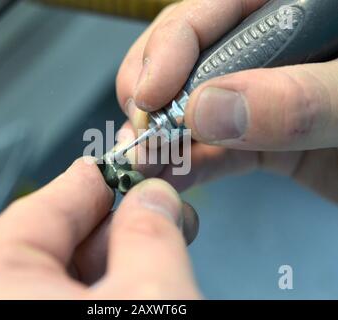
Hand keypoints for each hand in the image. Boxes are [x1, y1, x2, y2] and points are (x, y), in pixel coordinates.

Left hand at [0, 158, 199, 298]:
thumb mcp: (150, 296)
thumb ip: (152, 234)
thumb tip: (154, 198)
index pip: (45, 206)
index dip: (98, 180)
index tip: (127, 166)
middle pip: (57, 241)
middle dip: (116, 223)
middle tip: (158, 212)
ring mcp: (7, 315)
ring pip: (67, 276)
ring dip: (118, 259)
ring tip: (161, 251)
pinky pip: (70, 300)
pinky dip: (109, 291)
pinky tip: (140, 285)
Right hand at [116, 0, 337, 202]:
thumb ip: (303, 97)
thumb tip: (212, 108)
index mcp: (302, 4)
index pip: (216, 5)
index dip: (173, 43)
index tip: (151, 91)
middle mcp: (277, 44)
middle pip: (192, 55)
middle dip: (157, 92)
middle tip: (142, 129)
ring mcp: (268, 92)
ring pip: (197, 106)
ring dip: (166, 135)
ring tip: (145, 160)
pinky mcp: (268, 137)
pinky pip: (220, 147)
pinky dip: (195, 164)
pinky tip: (175, 176)